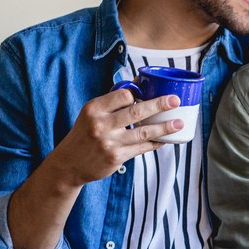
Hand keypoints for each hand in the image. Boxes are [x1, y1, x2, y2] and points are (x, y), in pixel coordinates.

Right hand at [47, 89, 183, 185]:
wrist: (69, 164)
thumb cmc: (85, 134)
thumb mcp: (91, 113)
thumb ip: (112, 102)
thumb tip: (140, 83)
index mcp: (94, 109)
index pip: (123, 95)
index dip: (138, 93)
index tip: (151, 92)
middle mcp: (101, 124)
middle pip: (136, 111)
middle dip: (159, 105)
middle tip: (175, 100)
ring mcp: (109, 142)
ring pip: (143, 132)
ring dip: (164, 127)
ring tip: (179, 123)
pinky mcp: (116, 158)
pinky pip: (142, 148)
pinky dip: (155, 143)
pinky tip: (165, 139)